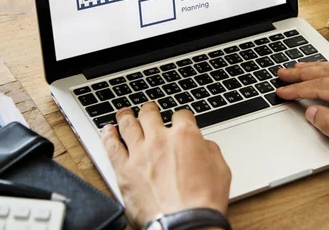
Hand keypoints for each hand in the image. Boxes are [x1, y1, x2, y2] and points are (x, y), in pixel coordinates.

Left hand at [101, 103, 230, 227]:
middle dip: (150, 110)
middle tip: (148, 110)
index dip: (181, 117)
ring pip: (128, 125)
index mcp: (185, 136)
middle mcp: (160, 139)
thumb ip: (210, 150)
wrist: (185, 224)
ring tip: (124, 113)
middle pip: (150, 114)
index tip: (179, 120)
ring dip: (126, 117)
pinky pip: (112, 147)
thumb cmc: (204, 202)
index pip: (181, 115)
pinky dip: (108, 136)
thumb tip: (203, 145)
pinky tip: (107, 131)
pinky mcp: (124, 170)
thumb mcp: (221, 170)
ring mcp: (140, 153)